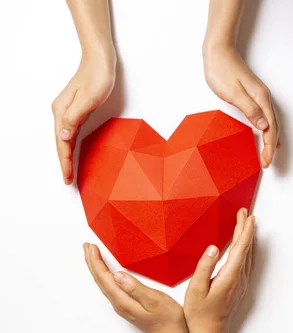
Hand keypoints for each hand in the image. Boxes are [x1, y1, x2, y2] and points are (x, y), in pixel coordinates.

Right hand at [52, 51, 115, 183]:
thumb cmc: (97, 77)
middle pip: (60, 143)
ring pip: (65, 138)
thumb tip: (62, 136)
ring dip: (66, 155)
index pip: (61, 142)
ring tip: (69, 171)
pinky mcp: (76, 109)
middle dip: (63, 162)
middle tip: (67, 181)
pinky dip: (71, 144)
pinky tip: (73, 151)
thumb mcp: (88, 98)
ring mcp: (68, 110)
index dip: (64, 161)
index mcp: (61, 111)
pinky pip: (71, 132)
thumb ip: (74, 117)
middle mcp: (61, 112)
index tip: (66, 177)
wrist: (100, 60)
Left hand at [83, 243, 188, 332]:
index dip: (96, 261)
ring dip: (97, 268)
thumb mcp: (154, 300)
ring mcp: (122, 305)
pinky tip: (107, 272)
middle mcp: (118, 303)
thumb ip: (135, 288)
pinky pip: (110, 287)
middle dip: (92, 262)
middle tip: (87, 246)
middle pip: (100, 280)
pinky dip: (105, 275)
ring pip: (104, 283)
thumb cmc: (168, 319)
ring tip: (92, 255)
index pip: (104, 277)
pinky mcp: (128, 305)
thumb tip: (118, 275)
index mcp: (123, 300)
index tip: (92, 246)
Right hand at [184, 208, 254, 332]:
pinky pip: (247, 262)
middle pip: (247, 248)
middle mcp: (239, 278)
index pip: (241, 248)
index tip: (246, 215)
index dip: (244, 230)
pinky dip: (247, 249)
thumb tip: (214, 248)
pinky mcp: (240, 286)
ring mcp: (242, 283)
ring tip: (247, 224)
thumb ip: (204, 267)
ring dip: (249, 238)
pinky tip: (245, 246)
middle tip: (245, 213)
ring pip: (249, 255)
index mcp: (229, 276)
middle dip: (247, 229)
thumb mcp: (195, 290)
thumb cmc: (199, 314)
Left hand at [204, 44, 278, 167]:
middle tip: (267, 163)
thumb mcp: (233, 92)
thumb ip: (250, 110)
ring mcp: (260, 96)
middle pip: (274, 127)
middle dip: (271, 146)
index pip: (270, 128)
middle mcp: (264, 98)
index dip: (269, 146)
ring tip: (268, 154)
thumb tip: (264, 126)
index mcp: (261, 98)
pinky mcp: (254, 95)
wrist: (218, 51)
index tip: (267, 161)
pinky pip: (266, 116)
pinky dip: (268, 128)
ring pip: (271, 122)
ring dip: (271, 139)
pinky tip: (266, 133)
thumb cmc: (222, 70)